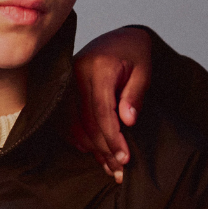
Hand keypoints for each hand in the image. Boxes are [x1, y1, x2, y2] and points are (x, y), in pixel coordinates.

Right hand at [69, 27, 152, 181]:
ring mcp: (66, 81)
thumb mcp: (144, 71)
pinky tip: (91, 151)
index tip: (125, 157)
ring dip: (90, 148)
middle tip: (119, 169)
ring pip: (74, 123)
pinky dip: (76, 138)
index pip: (102, 110)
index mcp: (98, 68)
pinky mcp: (63, 88)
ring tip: (109, 166)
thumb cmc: (135, 55)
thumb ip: (134, 95)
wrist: (120, 38)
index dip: (112, 137)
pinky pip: (65, 119)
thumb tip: (128, 121)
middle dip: (103, 149)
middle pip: (86, 121)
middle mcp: (76, 74)